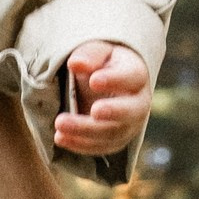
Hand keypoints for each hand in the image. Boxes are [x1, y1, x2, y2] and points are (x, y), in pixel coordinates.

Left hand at [55, 38, 149, 157]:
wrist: (102, 83)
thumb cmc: (100, 63)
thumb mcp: (97, 51)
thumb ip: (89, 55)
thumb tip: (76, 63)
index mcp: (137, 75)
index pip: (132, 77)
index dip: (115, 80)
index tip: (94, 81)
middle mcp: (138, 103)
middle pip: (130, 112)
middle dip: (111, 112)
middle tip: (93, 111)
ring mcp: (129, 125)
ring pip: (112, 134)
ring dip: (85, 131)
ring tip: (59, 124)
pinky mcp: (115, 141)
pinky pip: (100, 147)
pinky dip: (80, 145)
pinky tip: (60, 138)